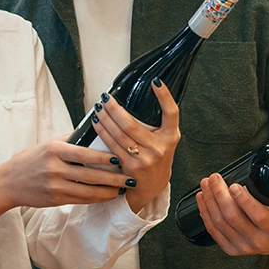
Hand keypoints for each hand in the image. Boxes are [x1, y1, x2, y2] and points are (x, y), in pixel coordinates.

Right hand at [0, 137, 129, 225]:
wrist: (8, 182)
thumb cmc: (30, 160)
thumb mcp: (47, 144)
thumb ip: (70, 140)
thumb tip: (95, 132)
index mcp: (54, 150)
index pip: (84, 154)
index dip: (103, 158)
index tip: (119, 158)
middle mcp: (54, 168)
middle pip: (90, 175)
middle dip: (113, 178)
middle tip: (130, 178)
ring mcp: (55, 186)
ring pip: (88, 191)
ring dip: (108, 191)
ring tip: (123, 189)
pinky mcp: (55, 199)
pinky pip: (81, 200)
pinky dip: (96, 198)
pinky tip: (107, 196)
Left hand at [91, 80, 180, 212]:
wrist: (152, 186)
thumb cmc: (157, 158)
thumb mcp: (165, 140)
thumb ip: (158, 124)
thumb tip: (138, 97)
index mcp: (170, 136)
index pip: (171, 112)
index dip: (165, 96)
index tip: (155, 82)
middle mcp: (159, 147)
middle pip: (132, 123)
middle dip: (115, 108)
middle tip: (106, 97)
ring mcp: (145, 159)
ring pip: (119, 134)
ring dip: (105, 118)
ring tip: (98, 107)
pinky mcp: (131, 167)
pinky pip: (112, 145)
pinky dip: (103, 132)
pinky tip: (97, 123)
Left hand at [195, 173, 268, 255]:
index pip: (258, 215)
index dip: (244, 200)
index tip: (234, 185)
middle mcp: (259, 241)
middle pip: (233, 217)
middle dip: (220, 195)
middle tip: (215, 178)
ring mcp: (243, 247)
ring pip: (220, 223)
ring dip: (210, 201)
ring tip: (206, 184)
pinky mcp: (231, 249)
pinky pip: (213, 230)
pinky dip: (205, 212)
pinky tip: (202, 198)